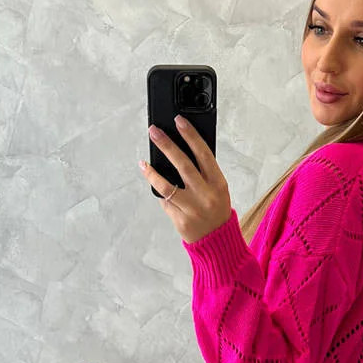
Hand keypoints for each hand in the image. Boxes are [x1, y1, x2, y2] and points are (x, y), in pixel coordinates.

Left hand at [139, 116, 232, 244]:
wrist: (217, 241)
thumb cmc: (216, 210)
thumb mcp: (218, 189)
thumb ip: (204, 173)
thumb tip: (181, 150)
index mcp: (218, 183)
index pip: (204, 154)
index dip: (191, 136)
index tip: (179, 121)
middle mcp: (206, 195)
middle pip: (183, 165)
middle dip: (167, 145)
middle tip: (154, 131)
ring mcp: (192, 209)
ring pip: (167, 186)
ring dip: (152, 172)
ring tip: (144, 163)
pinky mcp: (180, 220)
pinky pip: (165, 201)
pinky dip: (159, 192)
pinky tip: (154, 183)